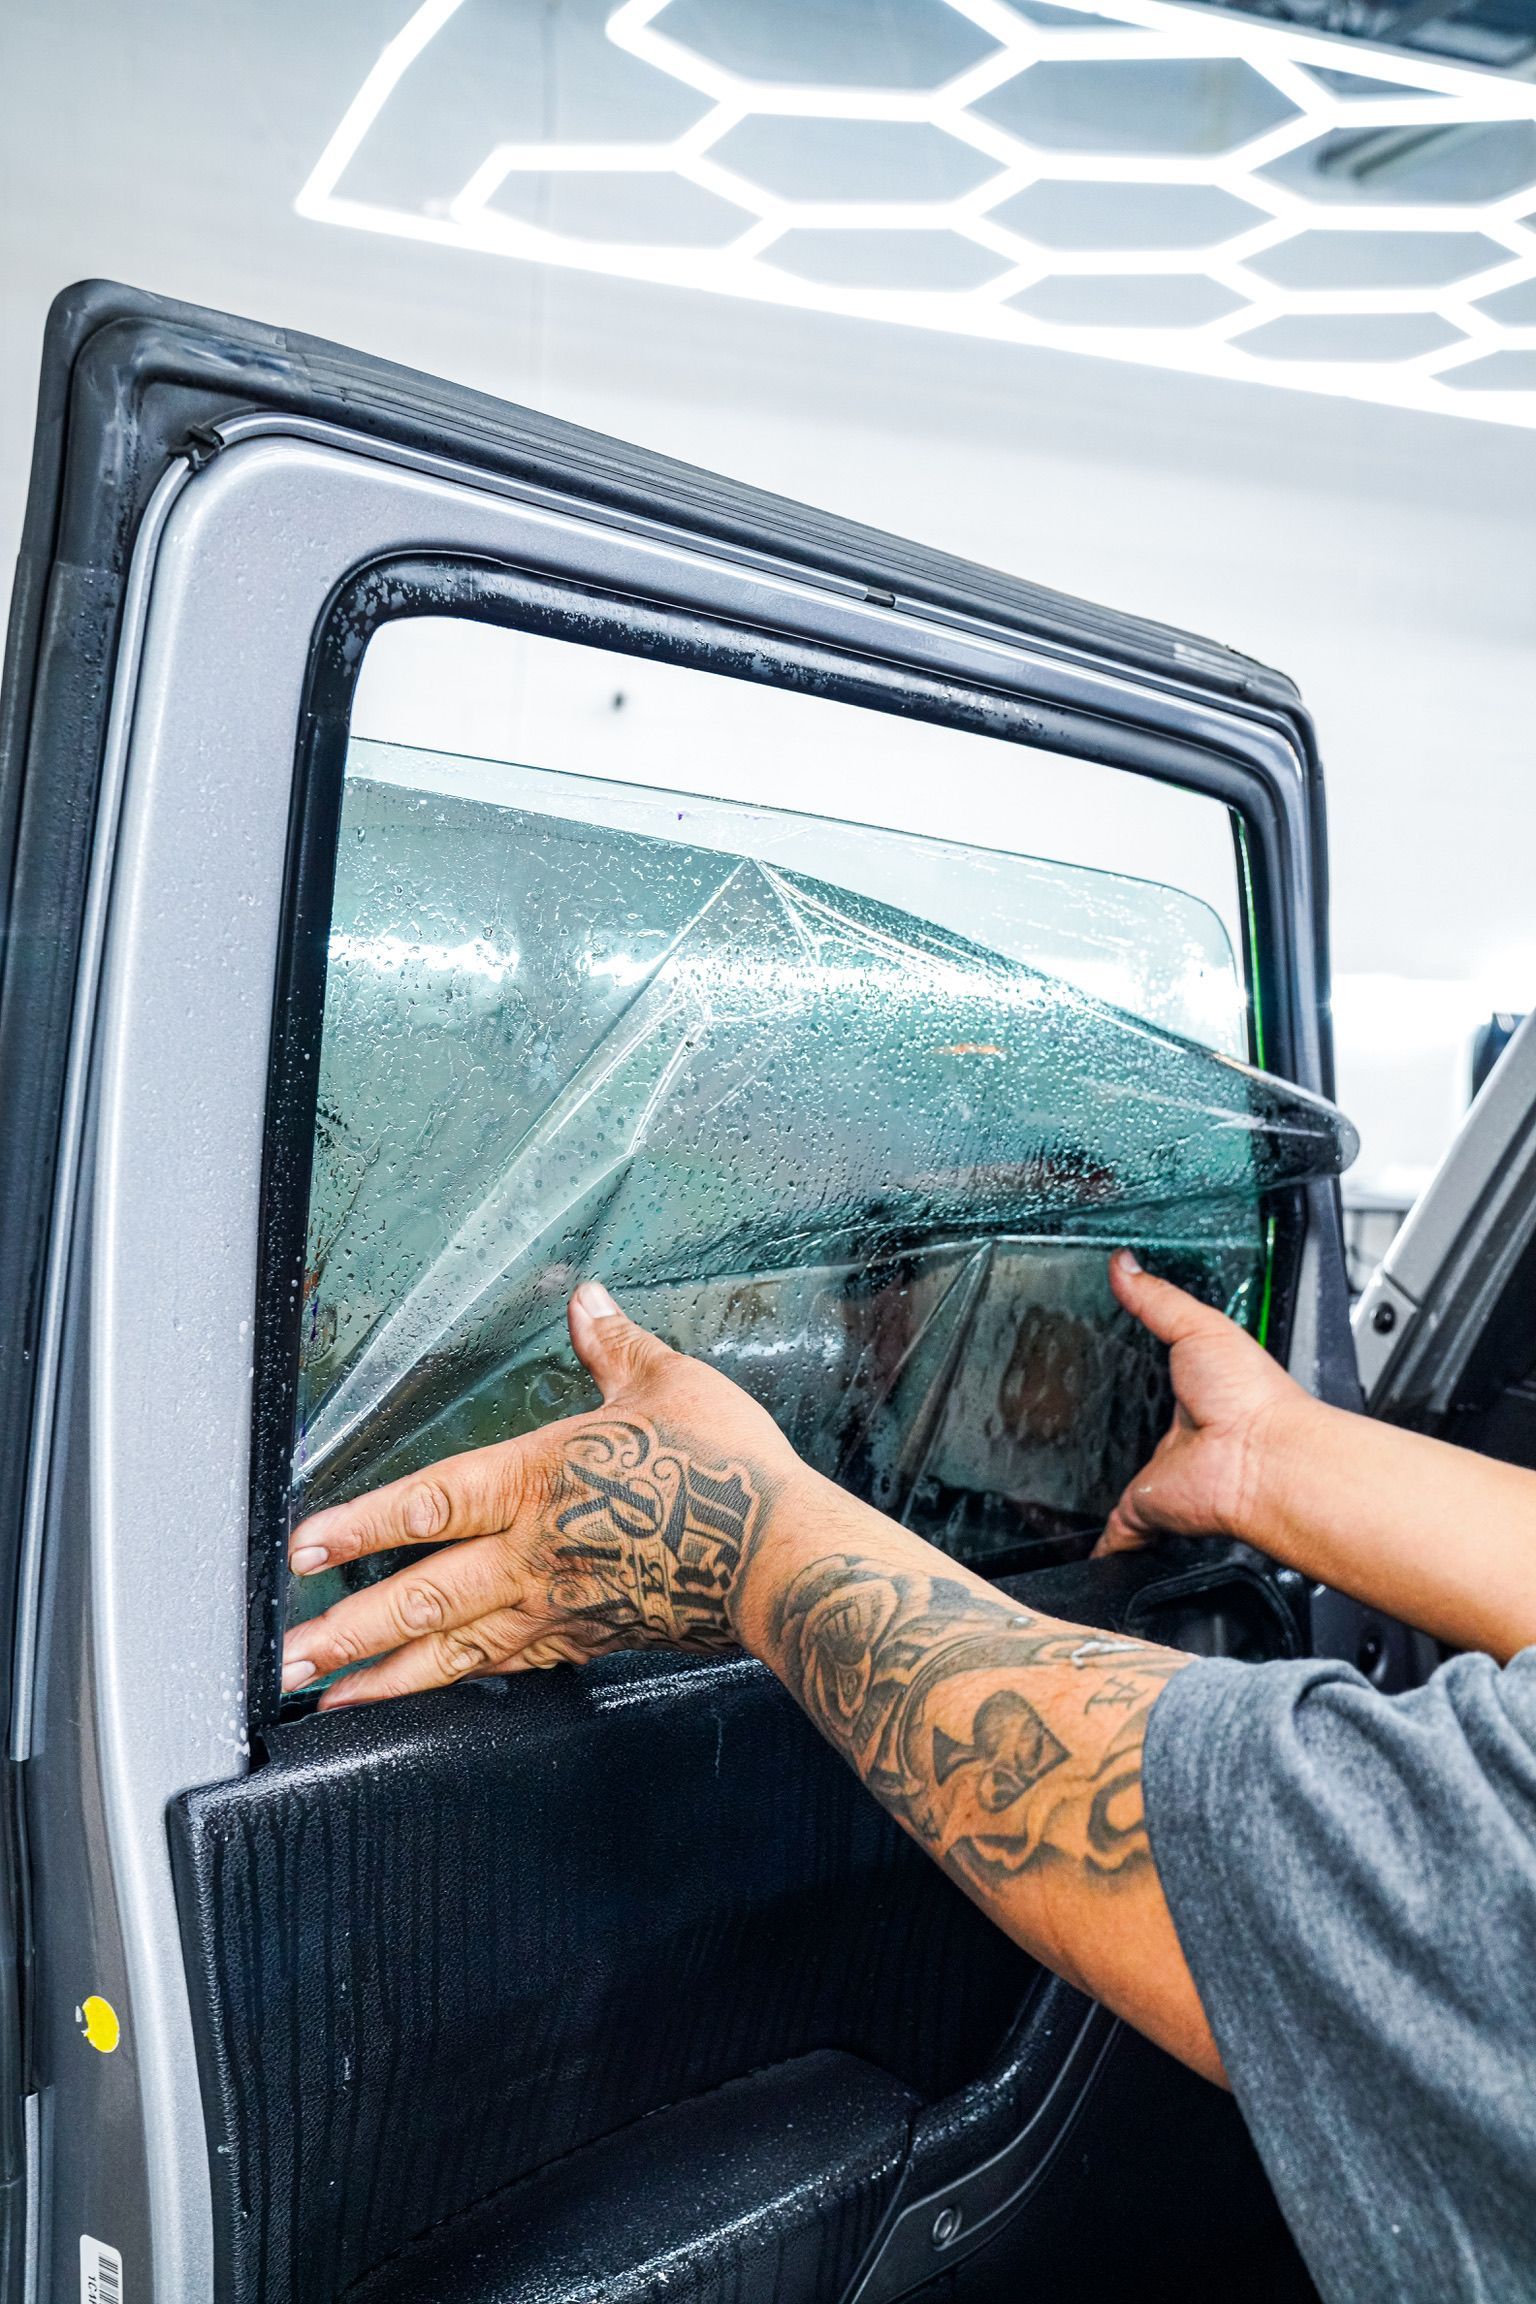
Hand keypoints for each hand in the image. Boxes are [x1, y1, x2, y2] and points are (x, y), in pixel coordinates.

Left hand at [281, 1284, 800, 1708]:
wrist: (780, 1558)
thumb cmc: (727, 1470)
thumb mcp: (666, 1383)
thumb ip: (612, 1345)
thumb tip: (586, 1298)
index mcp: (538, 1478)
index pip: (426, 1503)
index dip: (359, 1526)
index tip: (301, 1550)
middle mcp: (534, 1552)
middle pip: (422, 1599)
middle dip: (348, 1633)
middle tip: (286, 1660)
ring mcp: (560, 1605)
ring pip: (455, 1649)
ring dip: (387, 1678)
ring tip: (331, 1704)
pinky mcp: (593, 1638)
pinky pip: (512, 1666)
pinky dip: (463, 1682)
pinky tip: (437, 1693)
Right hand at [1094, 1250, 1315, 1556]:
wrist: (1264, 1458)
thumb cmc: (1252, 1397)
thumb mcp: (1199, 1327)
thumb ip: (1156, 1298)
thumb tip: (1123, 1263)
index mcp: (1190, 1393)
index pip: (1151, 1382)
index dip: (1129, 1376)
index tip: (1103, 1364)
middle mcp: (1175, 1439)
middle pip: (1130, 1434)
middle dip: (1106, 1433)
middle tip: (1073, 1425)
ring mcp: (1159, 1477)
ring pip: (1117, 1483)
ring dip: (1097, 1485)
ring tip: (1066, 1480)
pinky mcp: (1145, 1510)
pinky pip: (1115, 1533)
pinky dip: (1099, 1545)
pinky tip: (1084, 1548)